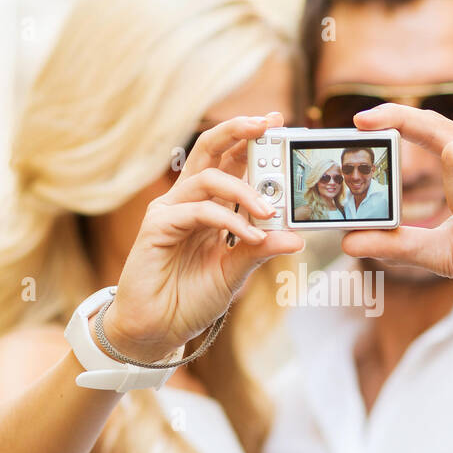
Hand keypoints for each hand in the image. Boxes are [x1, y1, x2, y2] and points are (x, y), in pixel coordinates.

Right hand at [104, 112, 303, 361]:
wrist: (158, 330)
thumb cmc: (191, 298)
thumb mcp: (235, 272)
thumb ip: (260, 250)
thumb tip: (295, 236)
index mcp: (207, 204)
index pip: (229, 160)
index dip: (250, 139)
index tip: (278, 122)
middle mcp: (187, 200)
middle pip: (209, 149)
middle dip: (239, 131)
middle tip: (269, 123)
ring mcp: (170, 211)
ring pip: (208, 178)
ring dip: (245, 190)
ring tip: (270, 211)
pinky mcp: (157, 227)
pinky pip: (199, 211)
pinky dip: (229, 220)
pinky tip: (250, 235)